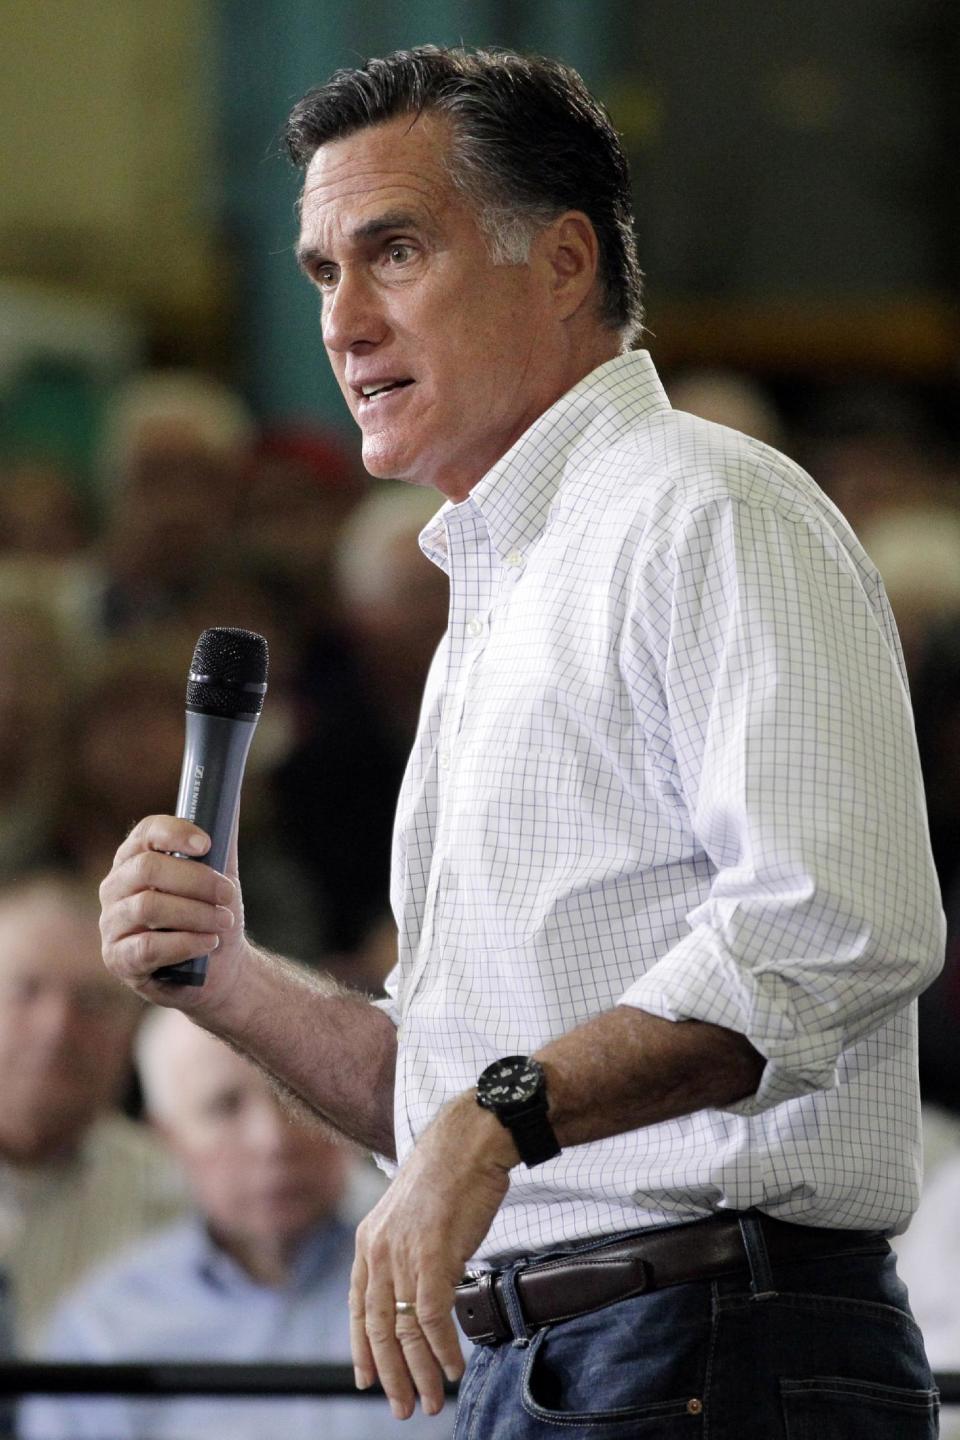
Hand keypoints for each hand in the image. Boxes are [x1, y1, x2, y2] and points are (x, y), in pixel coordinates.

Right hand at [99, 814, 248, 1011]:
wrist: (220, 968)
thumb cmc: (214, 914)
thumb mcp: (220, 874)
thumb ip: (222, 839)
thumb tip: (231, 794)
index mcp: (136, 858)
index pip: (147, 831)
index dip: (176, 832)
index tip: (208, 844)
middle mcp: (115, 886)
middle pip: (147, 868)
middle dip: (196, 880)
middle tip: (228, 893)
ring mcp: (111, 923)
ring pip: (149, 906)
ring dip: (196, 914)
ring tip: (224, 922)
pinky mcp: (118, 959)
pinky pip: (147, 947)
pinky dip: (185, 943)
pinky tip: (208, 943)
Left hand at [350, 1094, 513, 1418]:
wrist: (469, 1139)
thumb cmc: (449, 1173)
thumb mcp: (412, 1214)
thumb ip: (407, 1249)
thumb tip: (420, 1284)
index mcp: (369, 1241)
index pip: (359, 1308)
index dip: (362, 1349)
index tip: (368, 1380)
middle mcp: (378, 1250)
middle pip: (379, 1328)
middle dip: (390, 1374)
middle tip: (402, 1408)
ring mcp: (403, 1253)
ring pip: (405, 1329)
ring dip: (420, 1371)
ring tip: (430, 1400)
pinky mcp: (432, 1254)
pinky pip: (432, 1316)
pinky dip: (442, 1348)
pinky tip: (454, 1367)